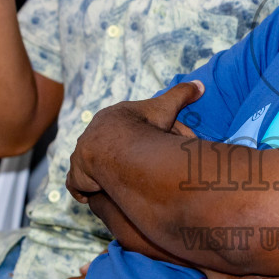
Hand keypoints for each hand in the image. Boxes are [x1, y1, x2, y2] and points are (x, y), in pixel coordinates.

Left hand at [66, 81, 205, 200]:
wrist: (117, 147)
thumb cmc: (142, 127)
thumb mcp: (165, 108)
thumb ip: (181, 95)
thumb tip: (201, 86)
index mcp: (110, 119)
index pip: (120, 129)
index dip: (133, 139)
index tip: (145, 148)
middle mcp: (91, 136)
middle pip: (104, 149)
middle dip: (115, 159)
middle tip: (133, 172)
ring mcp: (81, 156)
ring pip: (89, 167)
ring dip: (100, 175)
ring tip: (116, 185)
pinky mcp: (77, 175)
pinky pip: (78, 184)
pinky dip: (85, 190)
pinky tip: (97, 193)